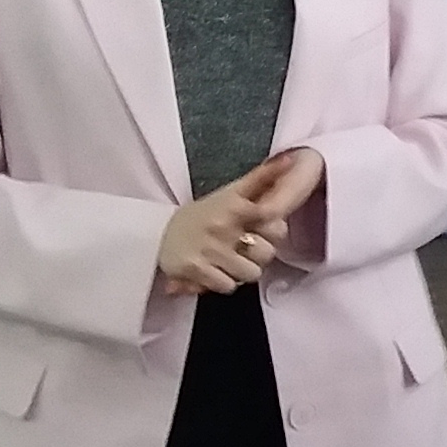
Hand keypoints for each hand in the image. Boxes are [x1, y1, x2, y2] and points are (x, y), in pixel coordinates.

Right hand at [155, 152, 321, 296]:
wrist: (158, 233)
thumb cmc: (203, 214)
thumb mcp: (230, 192)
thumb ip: (261, 177)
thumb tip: (289, 159)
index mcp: (234, 206)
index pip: (274, 222)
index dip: (274, 230)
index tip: (260, 229)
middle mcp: (222, 227)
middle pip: (267, 253)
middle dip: (258, 254)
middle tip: (243, 248)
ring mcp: (209, 249)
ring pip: (250, 273)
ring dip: (242, 271)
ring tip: (229, 260)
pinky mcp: (196, 270)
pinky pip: (228, 286)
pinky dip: (223, 282)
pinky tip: (215, 271)